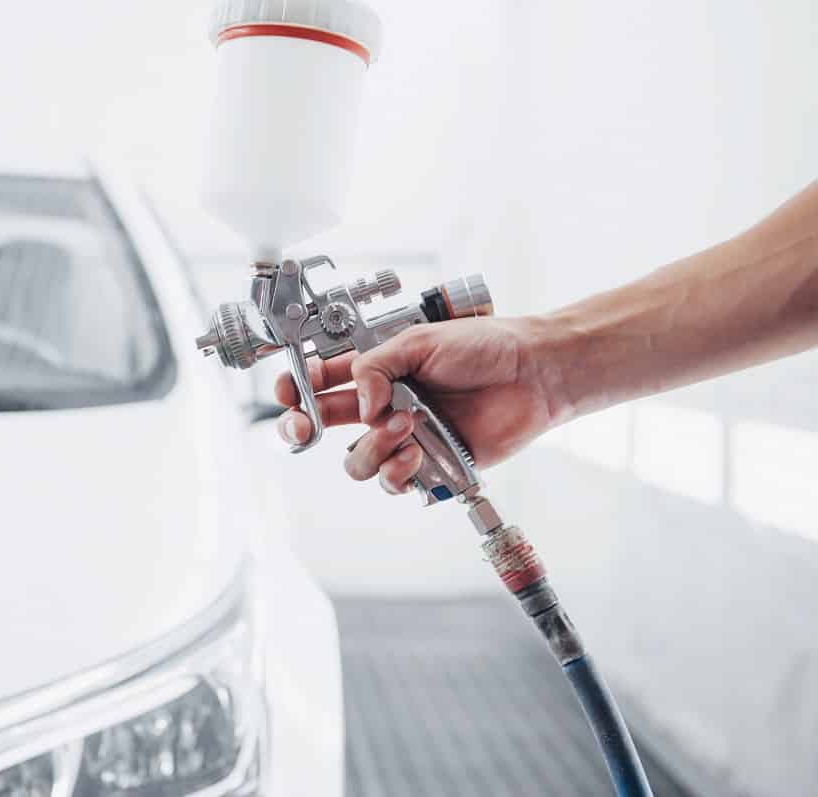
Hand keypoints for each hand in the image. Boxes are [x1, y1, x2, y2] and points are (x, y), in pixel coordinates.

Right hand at [274, 316, 559, 493]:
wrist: (531, 375)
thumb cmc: (483, 348)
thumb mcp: (418, 341)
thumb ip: (375, 367)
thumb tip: (360, 404)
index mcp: (374, 371)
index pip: (320, 382)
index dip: (297, 387)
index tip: (291, 390)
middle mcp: (382, 406)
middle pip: (322, 426)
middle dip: (303, 427)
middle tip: (305, 426)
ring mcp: (402, 437)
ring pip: (356, 461)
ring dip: (371, 446)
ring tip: (403, 425)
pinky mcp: (428, 465)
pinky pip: (392, 482)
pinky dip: (397, 470)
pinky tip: (415, 452)